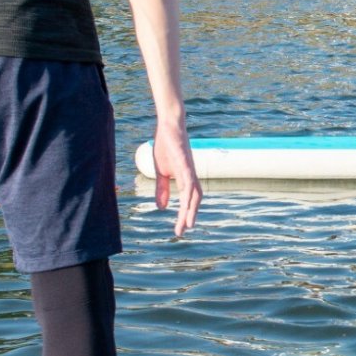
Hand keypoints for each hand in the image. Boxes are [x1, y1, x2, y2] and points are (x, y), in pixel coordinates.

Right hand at [151, 117, 200, 236]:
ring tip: (188, 224)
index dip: (185, 215)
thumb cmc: (166, 146)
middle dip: (190, 216)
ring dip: (191, 209)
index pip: (188, 200)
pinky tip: (186, 202)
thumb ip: (162, 189)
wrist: (168, 125)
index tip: (178, 231)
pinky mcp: (185, 161)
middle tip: (183, 231)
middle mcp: (191, 175)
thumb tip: (162, 208)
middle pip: (195, 199)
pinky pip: (188, 180)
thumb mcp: (161, 171)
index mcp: (185, 178)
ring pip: (194, 193)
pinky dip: (188, 192)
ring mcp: (189, 168)